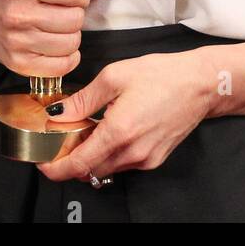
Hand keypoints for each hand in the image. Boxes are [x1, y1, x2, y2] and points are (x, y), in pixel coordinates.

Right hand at [0, 0, 109, 78]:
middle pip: (74, 20)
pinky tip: (59, 46)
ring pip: (70, 43)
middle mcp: (16, 14)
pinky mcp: (17, 63)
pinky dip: (67, 57)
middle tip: (65, 10)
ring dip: (72, 34)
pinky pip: (60, 67)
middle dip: (75, 13)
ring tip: (60, 27)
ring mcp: (16, 42)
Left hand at [36, 50, 212, 181]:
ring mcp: (145, 159)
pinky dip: (110, 153)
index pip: (79, 165)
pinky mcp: (154, 159)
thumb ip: (83, 99)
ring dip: (91, 156)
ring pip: (107, 168)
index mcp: (119, 132)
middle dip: (71, 160)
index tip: (43, 163)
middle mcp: (133, 152)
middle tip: (63, 138)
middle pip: (90, 170)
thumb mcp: (115, 76)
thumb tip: (58, 114)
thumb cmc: (162, 75)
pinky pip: (123, 163)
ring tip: (88, 129)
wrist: (201, 84)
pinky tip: (110, 130)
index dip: (56, 169)